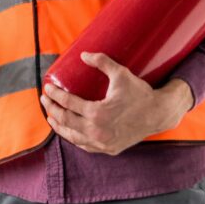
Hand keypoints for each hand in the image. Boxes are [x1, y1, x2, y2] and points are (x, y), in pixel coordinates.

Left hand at [40, 52, 192, 155]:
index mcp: (97, 113)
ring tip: (51, 117)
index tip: (47, 89)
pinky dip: (74, 138)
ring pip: (73, 136)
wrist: (159, 114)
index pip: (68, 104)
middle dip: (52, 109)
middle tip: (45, 99)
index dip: (55, 95)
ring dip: (59, 126)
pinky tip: (69, 131)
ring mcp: (103, 143)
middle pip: (66, 121)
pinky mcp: (109, 149)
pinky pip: (85, 146)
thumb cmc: (140, 93)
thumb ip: (102, 61)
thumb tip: (83, 54)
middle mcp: (97, 131)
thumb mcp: (121, 74)